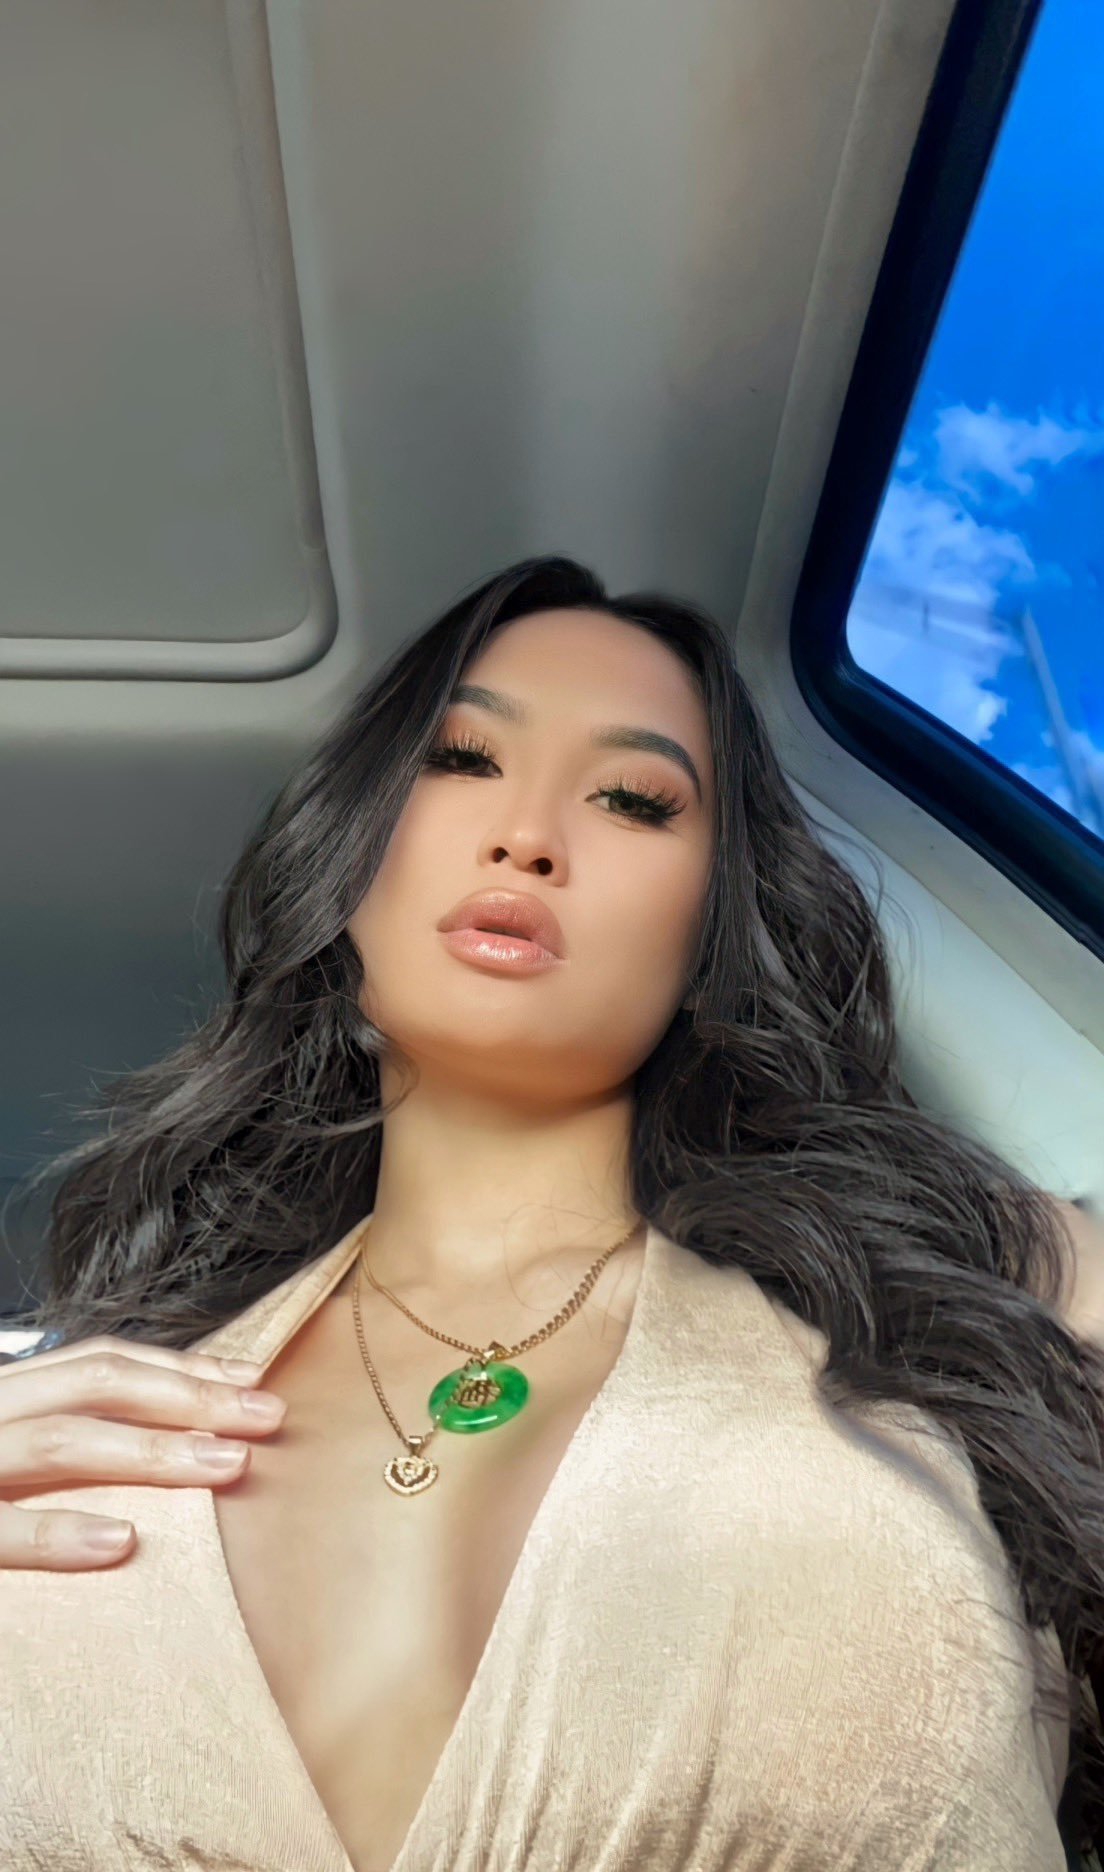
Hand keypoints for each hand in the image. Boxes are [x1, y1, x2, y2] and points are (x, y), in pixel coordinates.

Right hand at [0, 1336, 286, 1569]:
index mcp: (7, 1395)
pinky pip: (5, 1529)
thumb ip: (68, 1437)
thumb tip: (176, 1439)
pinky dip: (61, 1532)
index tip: (249, 1381)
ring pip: (59, 1442)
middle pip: (94, 1386)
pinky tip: (123, 1540)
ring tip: (225, 1464)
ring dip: (150, 1451)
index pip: (99, 1362)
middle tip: (265, 1416)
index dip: (178, 1368)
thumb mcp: (10, 1448)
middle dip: (188, 1396)